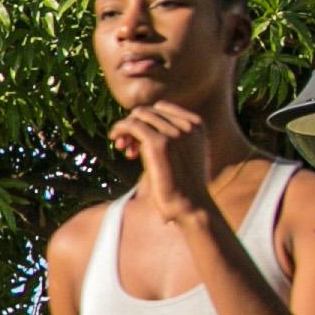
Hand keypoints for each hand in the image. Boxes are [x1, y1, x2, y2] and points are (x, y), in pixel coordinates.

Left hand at [112, 99, 222, 224]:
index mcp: (197, 124)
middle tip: (126, 146)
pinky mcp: (158, 143)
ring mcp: (174, 133)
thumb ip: (173, 136)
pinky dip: (120, 129)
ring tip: (123, 147)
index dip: (146, 120)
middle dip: (134, 125)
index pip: (162, 108)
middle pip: (149, 111)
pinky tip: (116, 142)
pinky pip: (131, 125)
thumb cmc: (184, 185)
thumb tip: (141, 122)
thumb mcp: (185, 153)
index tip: (139, 139)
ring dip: (125, 128)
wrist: (190, 205)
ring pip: (138, 116)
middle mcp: (188, 125)